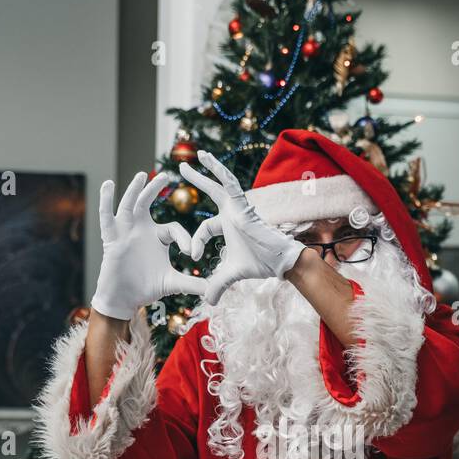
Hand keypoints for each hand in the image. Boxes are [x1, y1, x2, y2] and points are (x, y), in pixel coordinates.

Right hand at [91, 172, 207, 319]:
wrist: (125, 299)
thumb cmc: (147, 288)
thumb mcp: (172, 283)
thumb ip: (192, 284)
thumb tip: (212, 292)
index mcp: (158, 237)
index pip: (174, 229)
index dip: (184, 239)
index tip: (192, 253)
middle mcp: (141, 229)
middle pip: (147, 203)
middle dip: (155, 189)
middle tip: (166, 175)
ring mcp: (125, 232)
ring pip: (129, 205)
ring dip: (134, 190)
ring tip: (142, 175)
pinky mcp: (111, 238)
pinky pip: (106, 216)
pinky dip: (106, 200)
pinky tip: (108, 185)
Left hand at [180, 151, 304, 305]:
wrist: (278, 261)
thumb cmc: (257, 265)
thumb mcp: (229, 275)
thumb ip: (217, 285)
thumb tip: (208, 303)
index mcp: (227, 225)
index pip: (204, 228)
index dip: (196, 242)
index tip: (193, 256)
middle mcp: (232, 211)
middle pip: (210, 191)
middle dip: (197, 180)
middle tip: (181, 168)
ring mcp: (238, 206)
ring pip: (219, 183)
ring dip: (206, 169)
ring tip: (195, 155)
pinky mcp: (243, 204)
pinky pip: (229, 183)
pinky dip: (219, 171)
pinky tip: (207, 159)